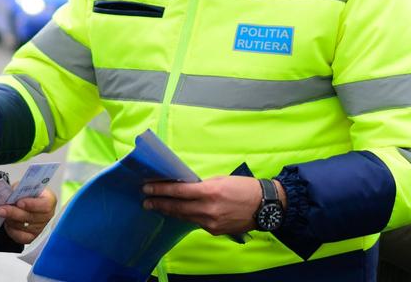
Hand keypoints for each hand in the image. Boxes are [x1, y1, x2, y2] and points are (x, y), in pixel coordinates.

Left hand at [0, 188, 56, 243]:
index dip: (32, 204)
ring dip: (11, 220)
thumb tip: (11, 194)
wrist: (24, 202)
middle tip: (0, 209)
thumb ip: (20, 190)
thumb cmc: (26, 194)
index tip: (19, 202)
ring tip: (1, 212)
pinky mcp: (32, 237)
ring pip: (24, 227)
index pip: (45, 205)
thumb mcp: (24, 186)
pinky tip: (6, 222)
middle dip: (14, 212)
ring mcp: (41, 228)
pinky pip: (20, 237)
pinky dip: (11, 230)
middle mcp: (48, 216)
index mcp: (49, 200)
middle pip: (32, 217)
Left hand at [142, 176, 272, 234]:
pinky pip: (196, 222)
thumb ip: (201, 185)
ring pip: (184, 217)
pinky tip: (178, 213)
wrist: (265, 206)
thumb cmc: (243, 187)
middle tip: (146, 201)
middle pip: (177, 207)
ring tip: (157, 207)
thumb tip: (184, 187)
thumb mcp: (220, 180)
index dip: (161, 190)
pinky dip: (186, 217)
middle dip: (159, 203)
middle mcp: (208, 209)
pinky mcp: (215, 230)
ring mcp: (211, 222)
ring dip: (170, 211)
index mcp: (209, 192)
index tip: (147, 188)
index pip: (178, 191)